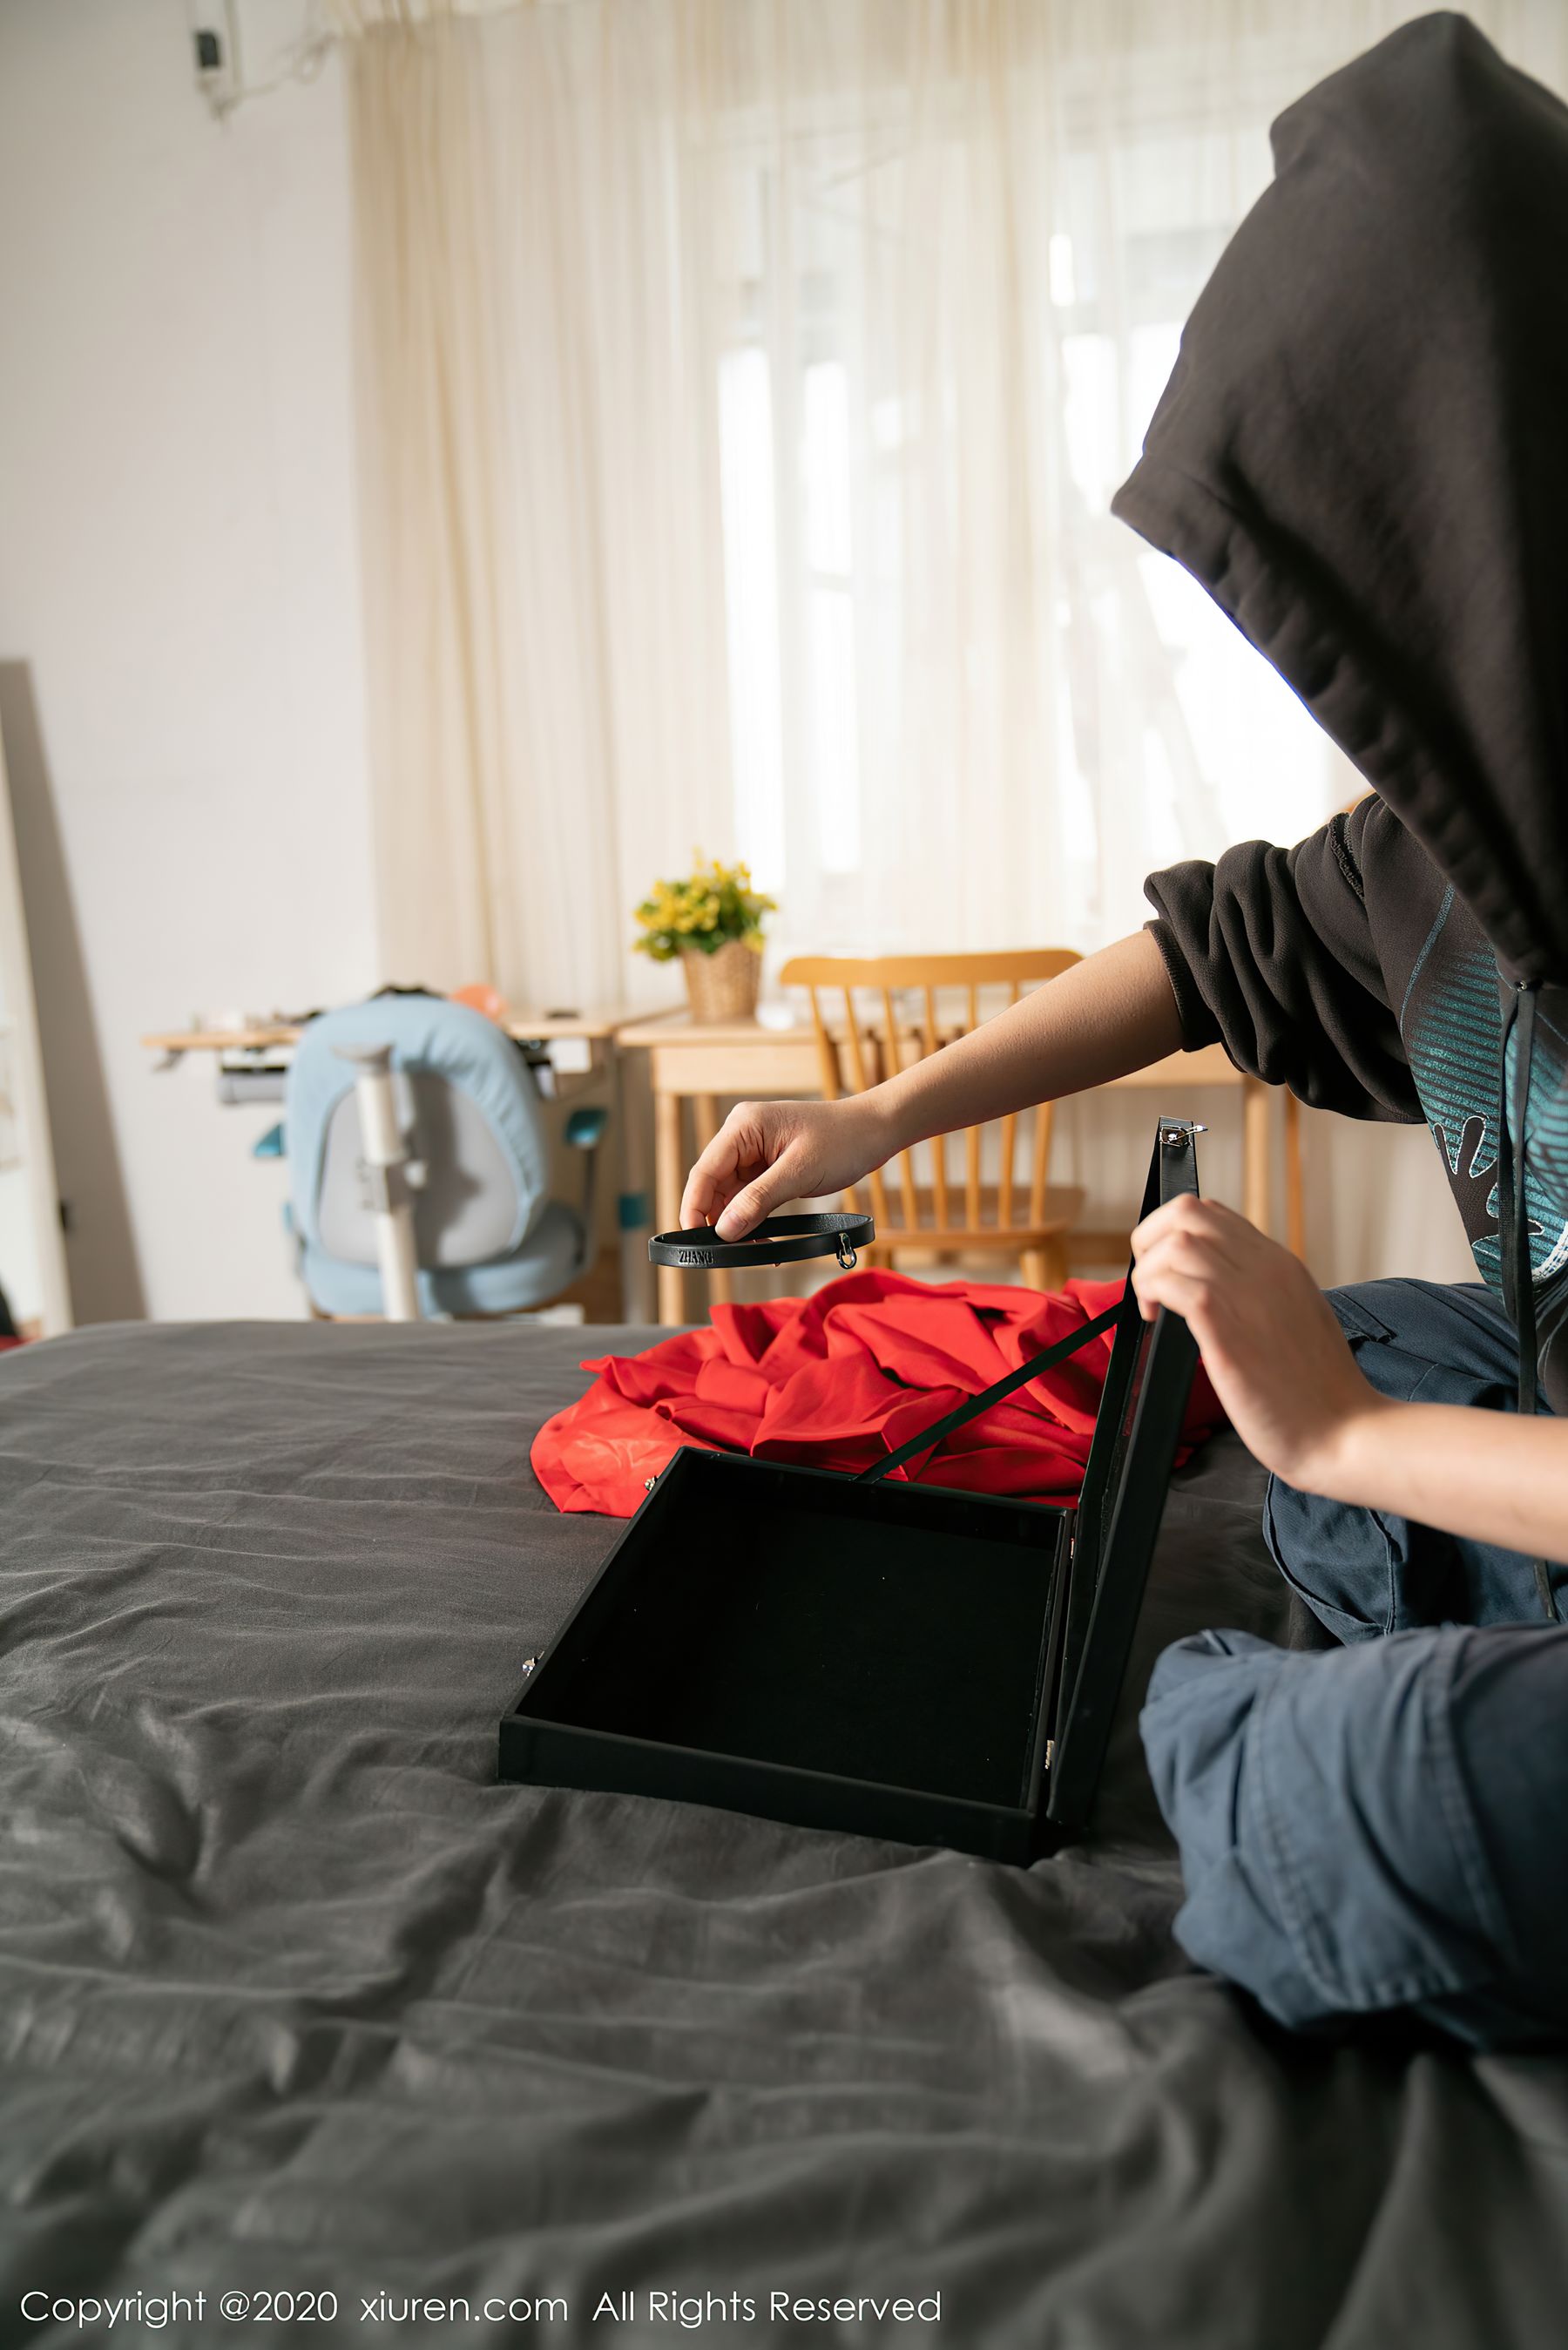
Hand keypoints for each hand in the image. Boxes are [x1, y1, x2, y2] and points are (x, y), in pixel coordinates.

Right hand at [679, 1096, 891, 1238]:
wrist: (875, 1131)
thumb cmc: (843, 1139)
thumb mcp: (800, 1172)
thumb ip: (759, 1200)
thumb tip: (725, 1230)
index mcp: (743, 1126)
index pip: (704, 1171)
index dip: (694, 1207)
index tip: (694, 1240)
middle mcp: (743, 1136)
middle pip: (714, 1186)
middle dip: (721, 1221)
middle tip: (733, 1252)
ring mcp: (755, 1152)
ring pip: (731, 1196)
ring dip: (740, 1224)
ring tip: (758, 1248)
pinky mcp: (769, 1166)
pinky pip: (751, 1197)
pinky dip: (755, 1219)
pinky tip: (765, 1240)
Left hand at [1130, 1195, 1391, 1492]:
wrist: (1346, 1432)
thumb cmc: (1320, 1393)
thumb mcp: (1298, 1322)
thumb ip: (1263, 1297)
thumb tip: (1219, 1291)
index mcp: (1281, 1265)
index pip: (1215, 1215)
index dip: (1176, 1234)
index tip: (1168, 1271)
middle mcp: (1264, 1268)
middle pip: (1188, 1211)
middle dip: (1151, 1238)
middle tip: (1150, 1282)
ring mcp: (1246, 1293)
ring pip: (1176, 1239)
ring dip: (1148, 1269)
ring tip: (1153, 1306)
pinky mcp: (1225, 1325)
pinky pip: (1172, 1281)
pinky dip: (1150, 1293)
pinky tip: (1157, 1320)